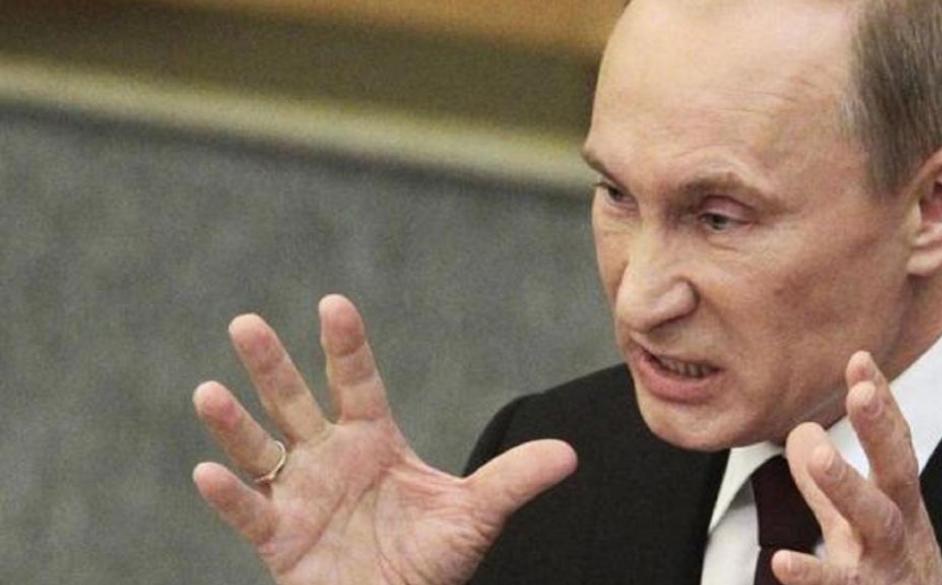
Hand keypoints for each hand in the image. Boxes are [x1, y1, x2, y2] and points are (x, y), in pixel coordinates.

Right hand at [192, 295, 576, 584]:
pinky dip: (228, 495)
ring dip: (234, 423)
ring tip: (209, 392)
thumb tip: (570, 453)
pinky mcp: (279, 538)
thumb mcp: (475, 515)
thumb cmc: (431, 559)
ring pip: (260, 449)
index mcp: (373, 440)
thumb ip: (513, 480)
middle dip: (271, 364)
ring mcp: (299, 494)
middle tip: (246, 323)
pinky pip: (249, 511)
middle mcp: (329, 457)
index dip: (345, 347)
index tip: (334, 305)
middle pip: (294, 402)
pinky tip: (207, 472)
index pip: (357, 382)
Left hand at [775, 352, 941, 584]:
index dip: (882, 404)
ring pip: (875, 523)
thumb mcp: (861, 523)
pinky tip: (782, 561)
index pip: (894, 444)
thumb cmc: (890, 574)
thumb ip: (828, 484)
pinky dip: (812, 577)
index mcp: (897, 503)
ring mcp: (885, 566)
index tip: (860, 359)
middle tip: (860, 393)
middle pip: (896, 473)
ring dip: (849, 487)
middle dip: (880, 432)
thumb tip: (803, 431)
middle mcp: (898, 529)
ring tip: (821, 458)